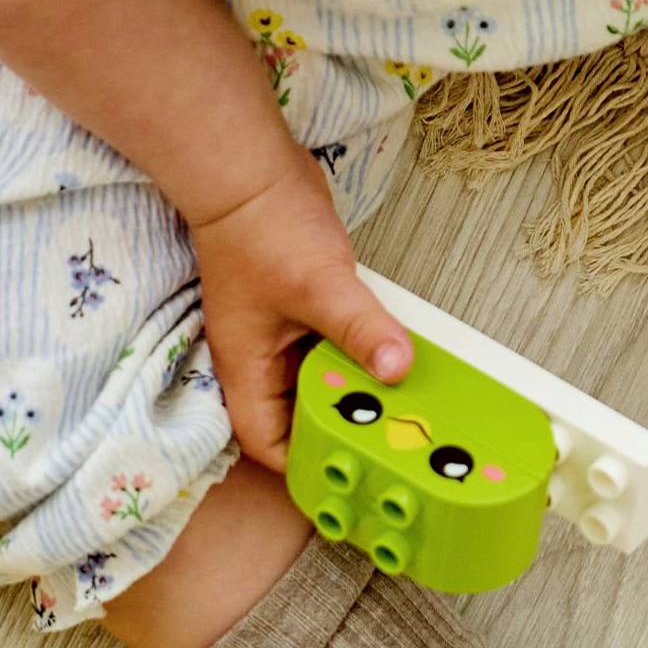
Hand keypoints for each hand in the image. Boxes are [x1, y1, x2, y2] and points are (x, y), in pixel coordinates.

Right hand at [187, 156, 411, 471]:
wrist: (249, 171)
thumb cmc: (262, 227)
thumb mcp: (318, 284)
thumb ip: (360, 328)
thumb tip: (397, 368)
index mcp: (247, 369)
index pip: (267, 443)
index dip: (303, 466)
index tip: (348, 476)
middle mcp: (260, 359)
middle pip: (297, 418)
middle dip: (339, 431)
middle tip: (390, 444)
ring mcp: (279, 334)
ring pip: (318, 383)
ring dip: (353, 392)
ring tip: (400, 408)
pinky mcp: (301, 310)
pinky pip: (331, 349)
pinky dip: (357, 356)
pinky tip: (392, 358)